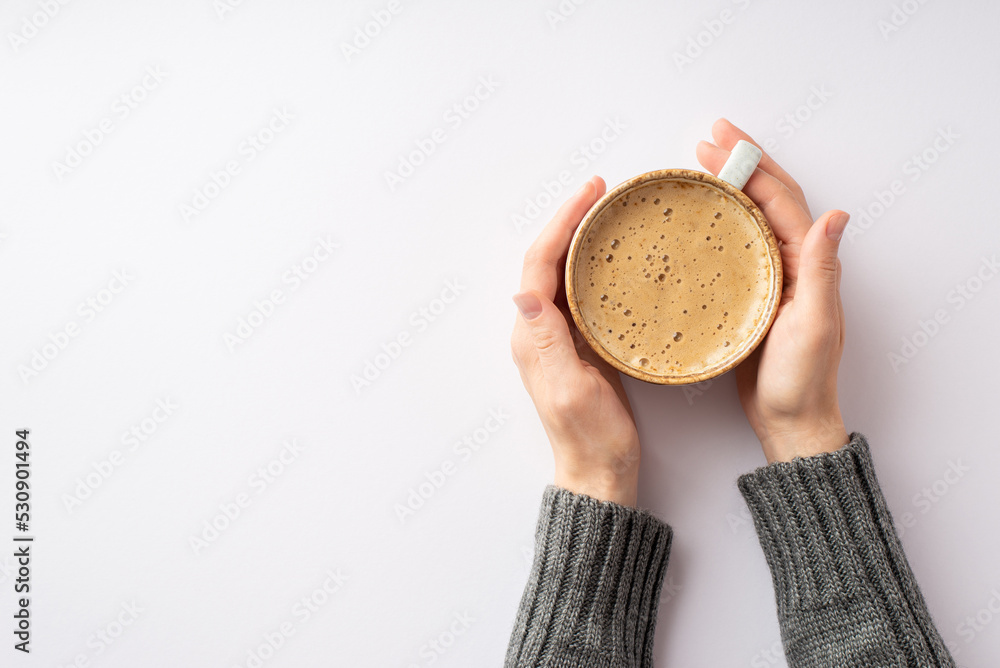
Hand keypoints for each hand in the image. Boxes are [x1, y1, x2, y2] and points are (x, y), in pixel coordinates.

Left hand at [510, 176, 640, 505]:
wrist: (600, 473)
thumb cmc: (590, 438)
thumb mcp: (569, 390)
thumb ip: (548, 342)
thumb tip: (523, 291)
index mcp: (533, 336)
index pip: (539, 265)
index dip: (561, 224)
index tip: (589, 193)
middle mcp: (539, 331)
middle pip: (548, 260)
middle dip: (570, 220)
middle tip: (601, 190)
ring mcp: (559, 338)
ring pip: (564, 273)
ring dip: (581, 238)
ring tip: (608, 211)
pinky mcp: (579, 346)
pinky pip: (582, 293)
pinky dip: (596, 266)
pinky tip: (617, 257)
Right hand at [697, 119, 849, 462]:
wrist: (788, 421)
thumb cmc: (801, 380)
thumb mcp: (814, 323)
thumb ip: (821, 269)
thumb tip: (836, 214)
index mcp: (807, 262)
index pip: (780, 198)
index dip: (752, 164)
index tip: (720, 139)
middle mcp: (791, 262)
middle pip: (766, 198)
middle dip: (739, 163)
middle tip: (705, 139)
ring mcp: (770, 277)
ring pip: (748, 219)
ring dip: (728, 188)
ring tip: (698, 166)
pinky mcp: (749, 295)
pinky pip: (733, 246)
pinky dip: (718, 223)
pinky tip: (696, 219)